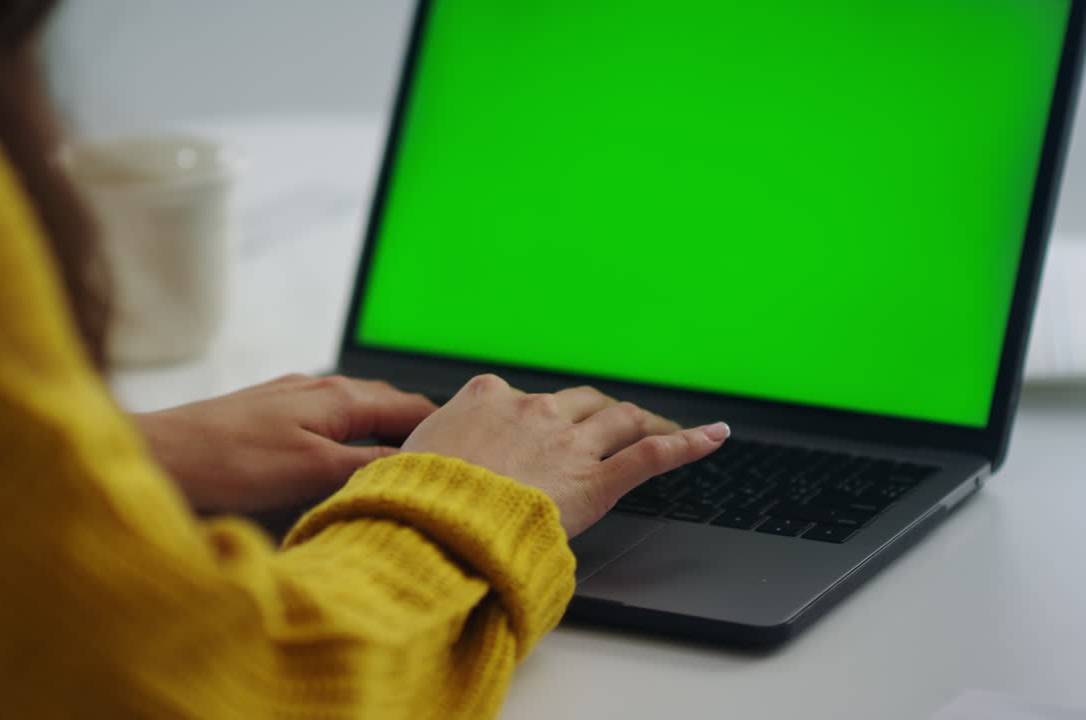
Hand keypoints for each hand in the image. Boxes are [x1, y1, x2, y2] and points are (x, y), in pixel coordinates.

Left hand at [134, 374, 436, 514]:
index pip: (410, 406)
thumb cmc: (229, 461)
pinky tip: (340, 457)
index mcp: (337, 396)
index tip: (471, 446)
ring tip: (401, 459)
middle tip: (445, 456)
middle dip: (417, 426)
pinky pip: (325, 419)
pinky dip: (348, 435)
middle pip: (385, 403)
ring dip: (381, 430)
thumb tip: (419, 462)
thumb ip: (368, 463)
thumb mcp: (312, 470)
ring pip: (354, 411)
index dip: (442, 426)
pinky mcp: (266, 413)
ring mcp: (290, 397)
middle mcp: (317, 387)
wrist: (156, 455)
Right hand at [401, 374, 728, 536]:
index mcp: (485, 398)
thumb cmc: (416, 498)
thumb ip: (419, 457)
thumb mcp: (404, 463)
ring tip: (661, 424)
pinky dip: (689, 443)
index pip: (516, 398)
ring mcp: (568, 443)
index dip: (529, 417)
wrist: (440, 521)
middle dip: (593, 413)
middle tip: (606, 425)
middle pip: (576, 402)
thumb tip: (391, 471)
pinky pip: (653, 455)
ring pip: (618, 419)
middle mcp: (533, 411)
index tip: (529, 430)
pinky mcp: (597, 480)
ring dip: (641, 420)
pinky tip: (715, 436)